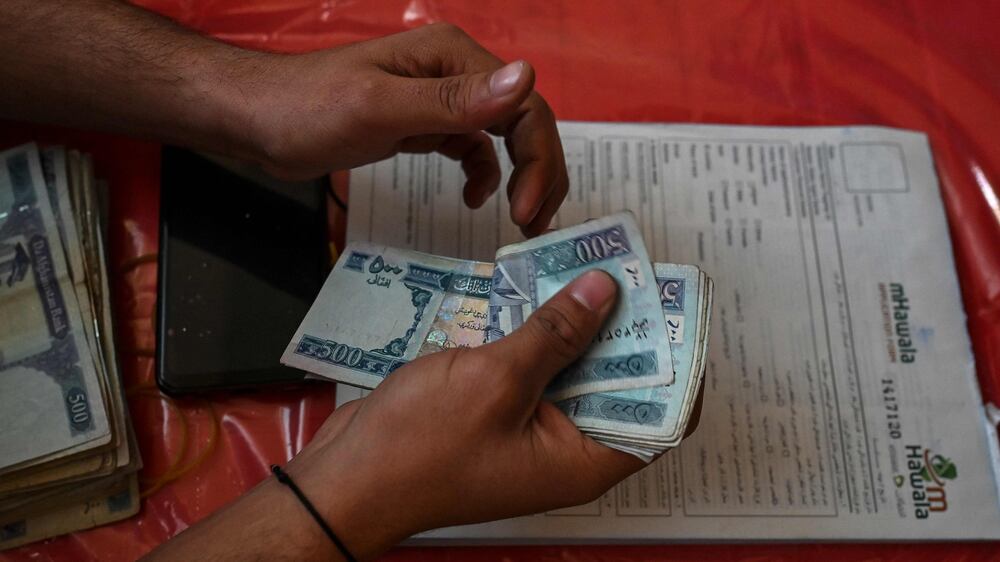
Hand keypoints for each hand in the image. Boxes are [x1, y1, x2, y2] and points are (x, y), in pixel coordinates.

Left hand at [233, 23, 566, 235]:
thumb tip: (527, 80)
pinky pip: (472, 148)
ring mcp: (441, 98)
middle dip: (539, 172)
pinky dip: (483, 174)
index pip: (524, 106)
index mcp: (453, 57)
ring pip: (504, 137)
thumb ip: (454, 101)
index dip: (537, 160)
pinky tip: (472, 199)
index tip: (525, 213)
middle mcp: (456, 72)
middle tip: (534, 225)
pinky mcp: (424, 124)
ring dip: (521, 177)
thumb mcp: (381, 109)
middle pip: (523, 121)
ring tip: (522, 220)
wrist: (257, 120)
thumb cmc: (308, 110)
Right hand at [287, 270, 644, 559]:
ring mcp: (529, 432)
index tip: (672, 311)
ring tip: (581, 270)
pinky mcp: (498, 414)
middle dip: (621, 331)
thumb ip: (555, 334)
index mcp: (583, 460)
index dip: (677, 366)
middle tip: (624, 274)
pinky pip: (532, 370)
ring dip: (574, 326)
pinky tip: (531, 293)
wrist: (346, 477)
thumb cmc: (419, 448)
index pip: (661, 418)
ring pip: (571, 371)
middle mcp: (565, 449)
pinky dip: (534, 335)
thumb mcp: (496, 381)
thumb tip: (605, 292)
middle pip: (616, 385)